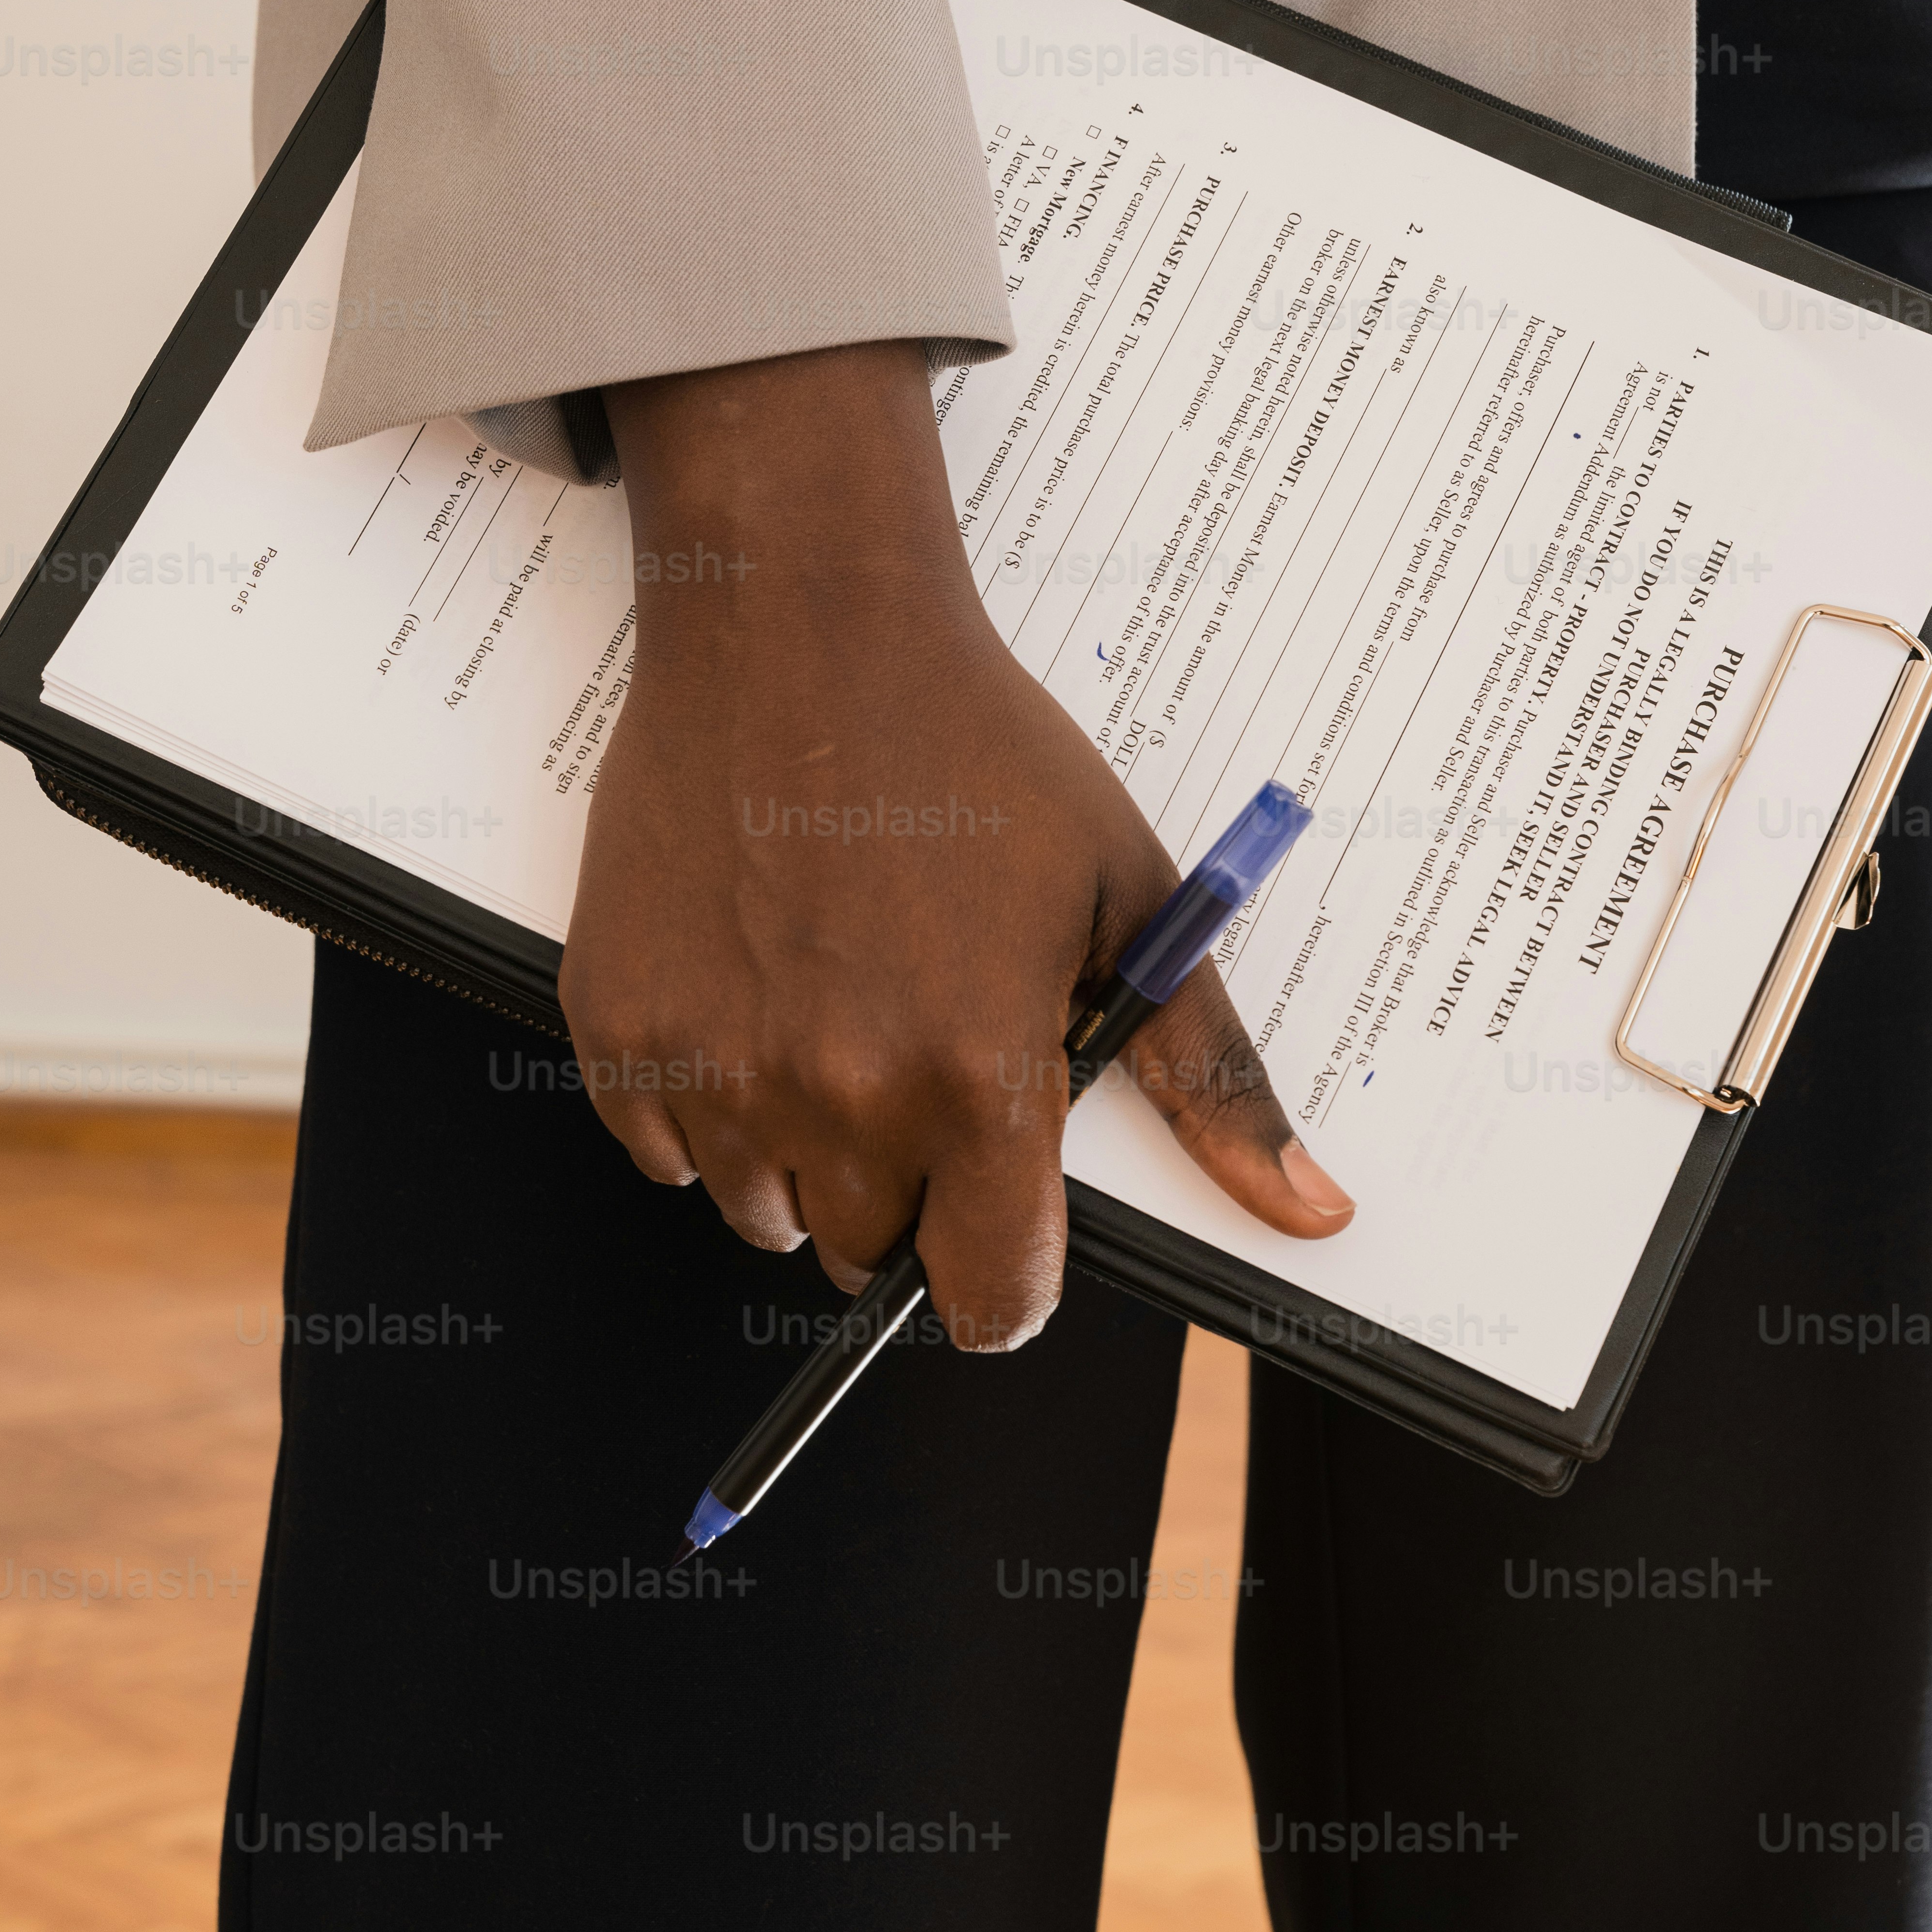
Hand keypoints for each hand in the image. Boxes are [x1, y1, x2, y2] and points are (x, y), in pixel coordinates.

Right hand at [557, 338, 1352, 1351]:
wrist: (800, 628)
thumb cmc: (971, 748)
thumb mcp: (1122, 898)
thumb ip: (1213, 1076)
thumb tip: (1311, 1209)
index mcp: (973, 1077)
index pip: (993, 1303)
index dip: (1008, 1274)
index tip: (1001, 1220)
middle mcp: (836, 1094)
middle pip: (874, 1257)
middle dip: (907, 1190)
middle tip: (915, 1054)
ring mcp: (714, 1067)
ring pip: (765, 1211)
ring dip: (802, 1153)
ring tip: (829, 1011)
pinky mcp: (620, 1028)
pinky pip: (663, 1150)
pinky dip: (704, 1103)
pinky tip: (750, 991)